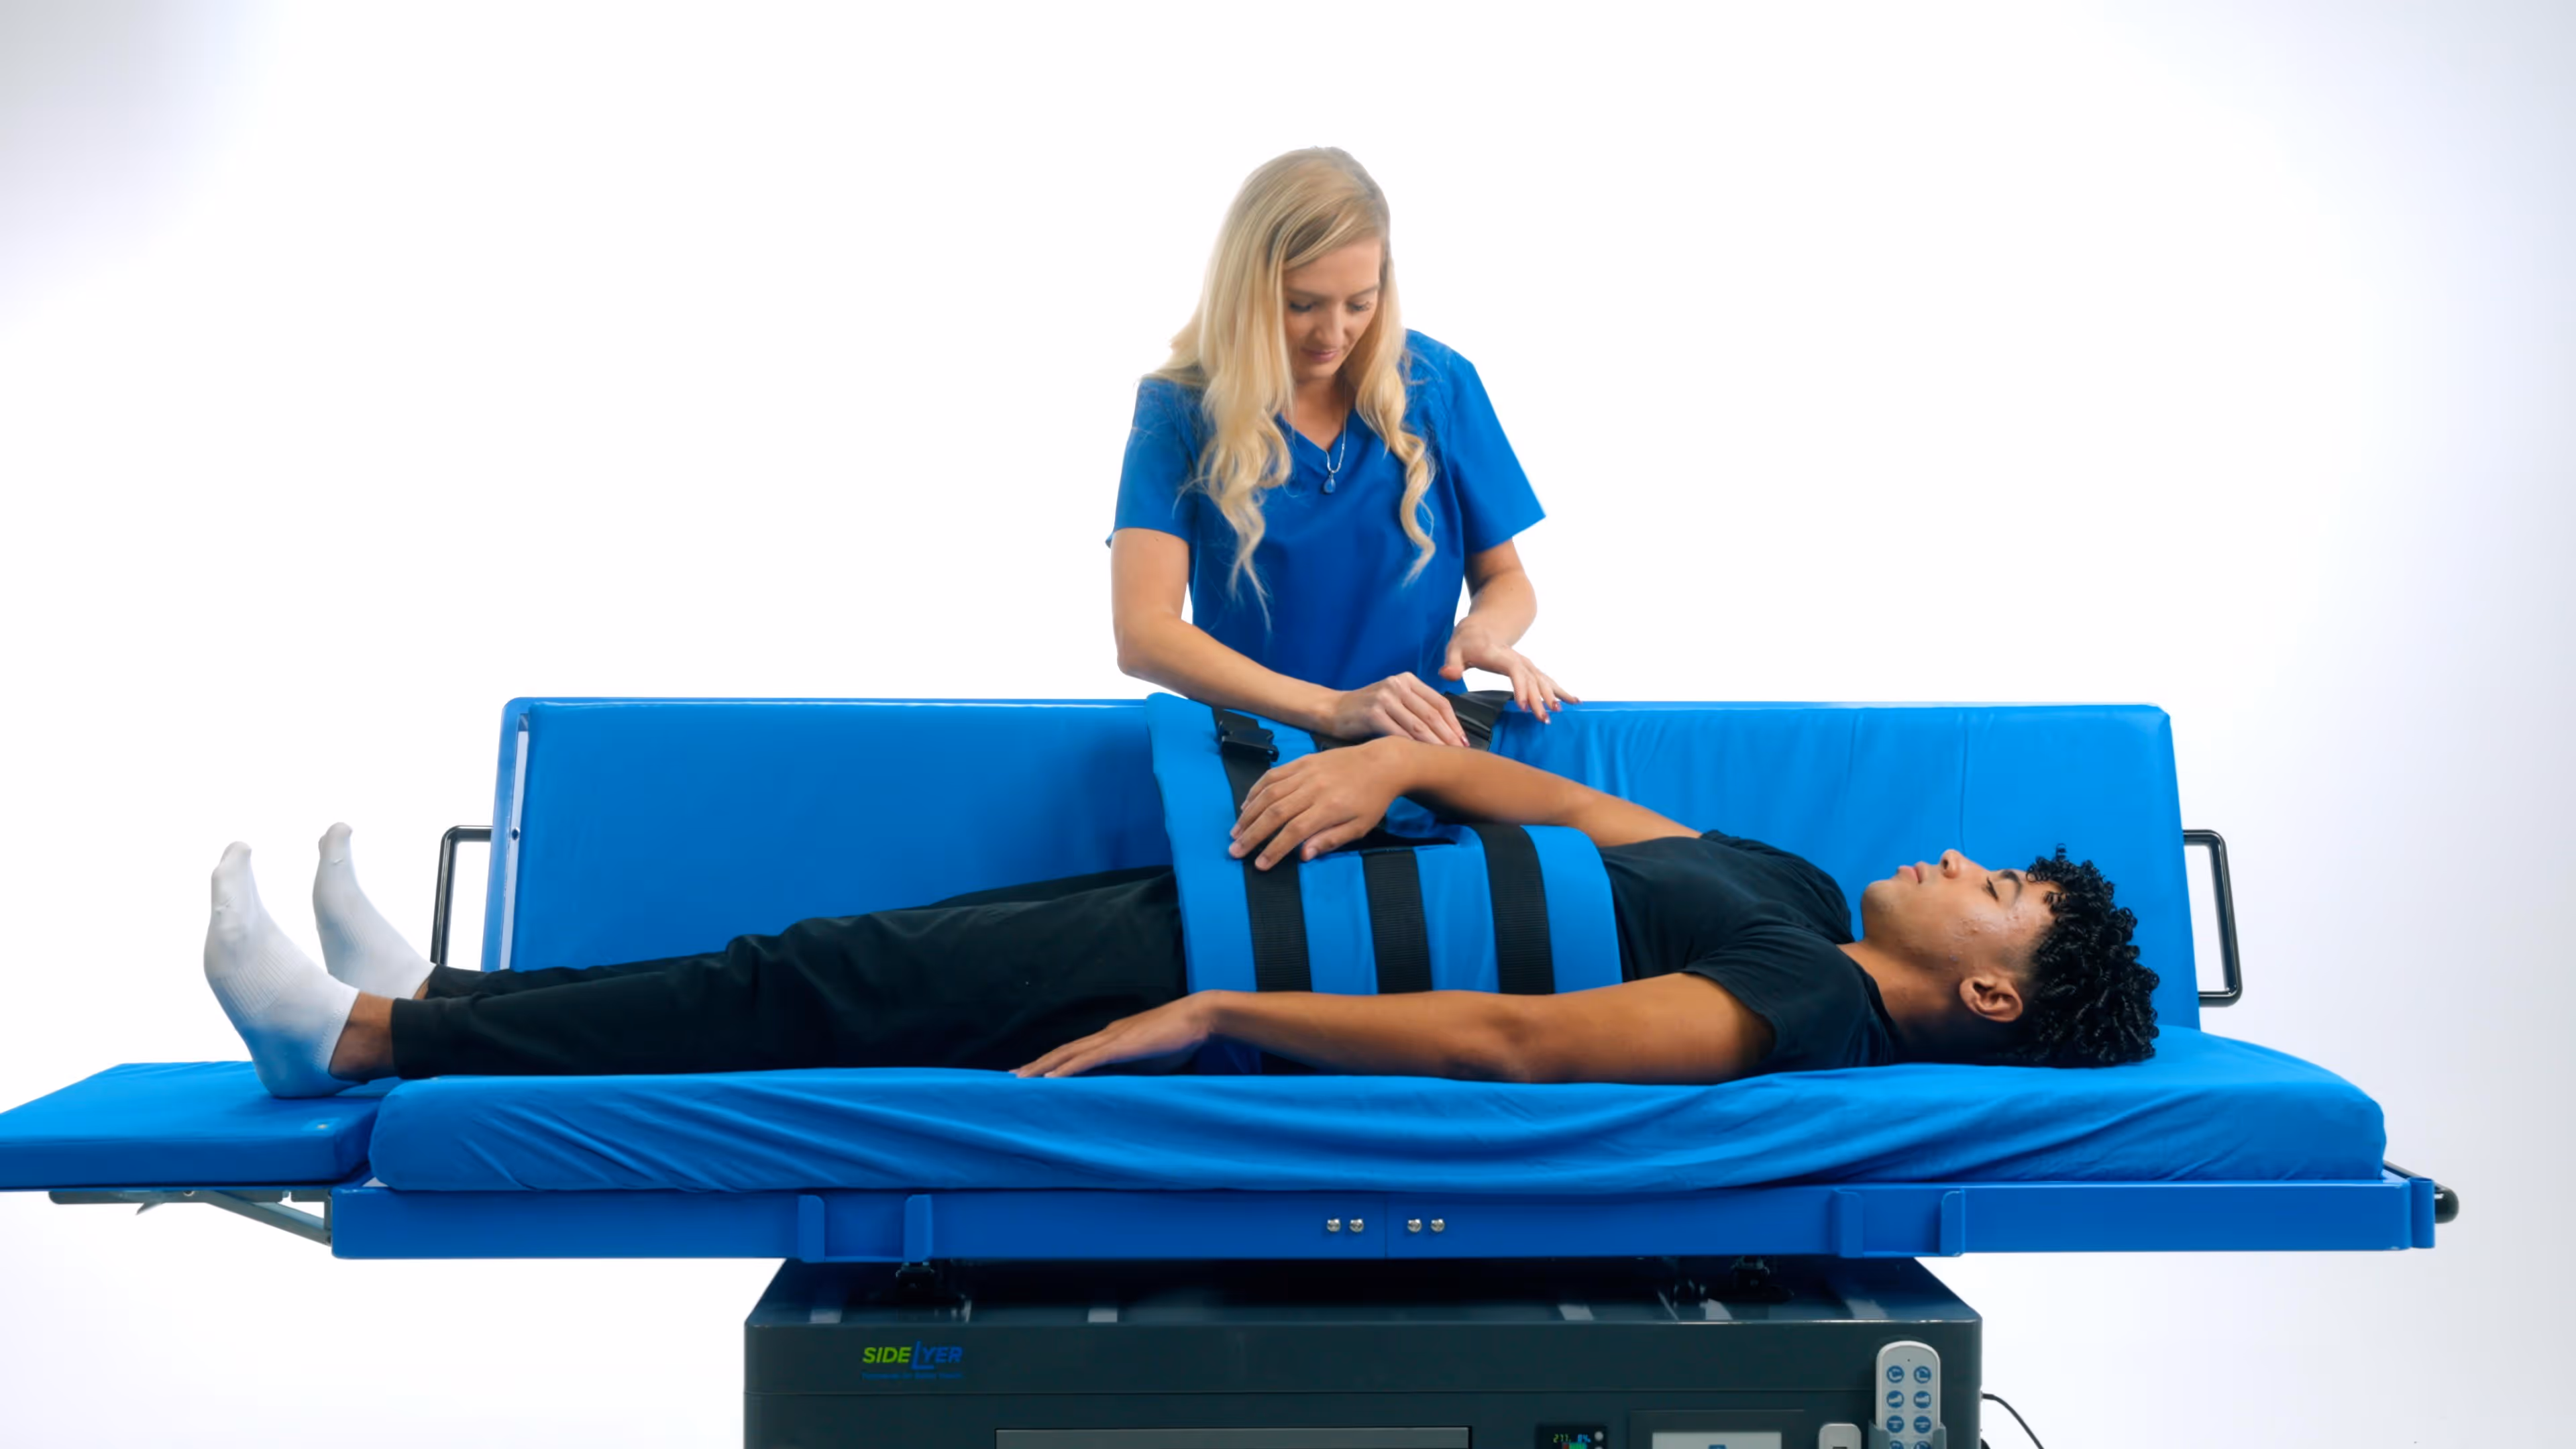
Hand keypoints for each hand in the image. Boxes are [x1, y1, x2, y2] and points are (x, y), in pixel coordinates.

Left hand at [1015, 995, 1219, 1077]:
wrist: (1200, 1018)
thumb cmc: (1180, 1038)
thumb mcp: (1151, 1060)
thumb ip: (1133, 1069)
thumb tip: (1122, 1086)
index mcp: (1113, 1038)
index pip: (1075, 1051)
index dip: (1052, 1062)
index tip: (1033, 1074)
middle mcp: (1105, 1035)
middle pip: (1063, 1051)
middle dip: (1037, 1064)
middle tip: (1012, 1077)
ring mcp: (1111, 1038)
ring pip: (1068, 1054)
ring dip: (1042, 1067)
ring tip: (1020, 1078)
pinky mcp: (1120, 1046)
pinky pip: (1087, 1060)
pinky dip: (1066, 1069)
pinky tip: (1050, 1079)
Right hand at [1228, 738, 1411, 868]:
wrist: (1381, 763)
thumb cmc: (1372, 801)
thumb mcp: (1359, 827)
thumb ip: (1331, 840)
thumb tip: (1303, 855)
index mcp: (1329, 808)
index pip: (1294, 832)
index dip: (1274, 849)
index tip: (1260, 865)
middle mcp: (1313, 789)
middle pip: (1275, 813)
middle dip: (1252, 834)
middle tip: (1235, 851)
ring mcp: (1305, 772)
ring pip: (1268, 793)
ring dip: (1248, 814)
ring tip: (1236, 832)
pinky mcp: (1302, 761)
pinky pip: (1272, 776)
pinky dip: (1256, 790)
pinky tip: (1246, 805)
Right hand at [1324, 673, 1468, 746]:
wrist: (1333, 710)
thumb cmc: (1366, 711)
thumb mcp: (1394, 701)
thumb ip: (1416, 708)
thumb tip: (1447, 732)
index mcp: (1407, 680)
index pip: (1439, 702)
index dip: (1454, 724)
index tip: (1464, 741)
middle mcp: (1397, 685)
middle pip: (1432, 714)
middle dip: (1449, 736)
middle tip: (1460, 754)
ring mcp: (1385, 698)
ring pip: (1418, 725)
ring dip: (1435, 744)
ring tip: (1446, 758)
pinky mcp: (1373, 713)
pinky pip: (1399, 733)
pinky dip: (1413, 747)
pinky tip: (1421, 758)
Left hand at [1440, 620, 1579, 723]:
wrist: (1480, 629)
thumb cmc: (1465, 643)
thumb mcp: (1454, 650)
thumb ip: (1451, 663)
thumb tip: (1448, 674)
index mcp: (1498, 655)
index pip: (1514, 670)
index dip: (1520, 687)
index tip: (1523, 706)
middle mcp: (1516, 658)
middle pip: (1531, 677)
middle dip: (1539, 697)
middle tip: (1544, 717)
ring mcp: (1524, 663)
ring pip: (1542, 678)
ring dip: (1553, 694)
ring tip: (1560, 711)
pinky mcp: (1528, 668)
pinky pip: (1546, 679)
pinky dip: (1560, 690)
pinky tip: (1573, 701)